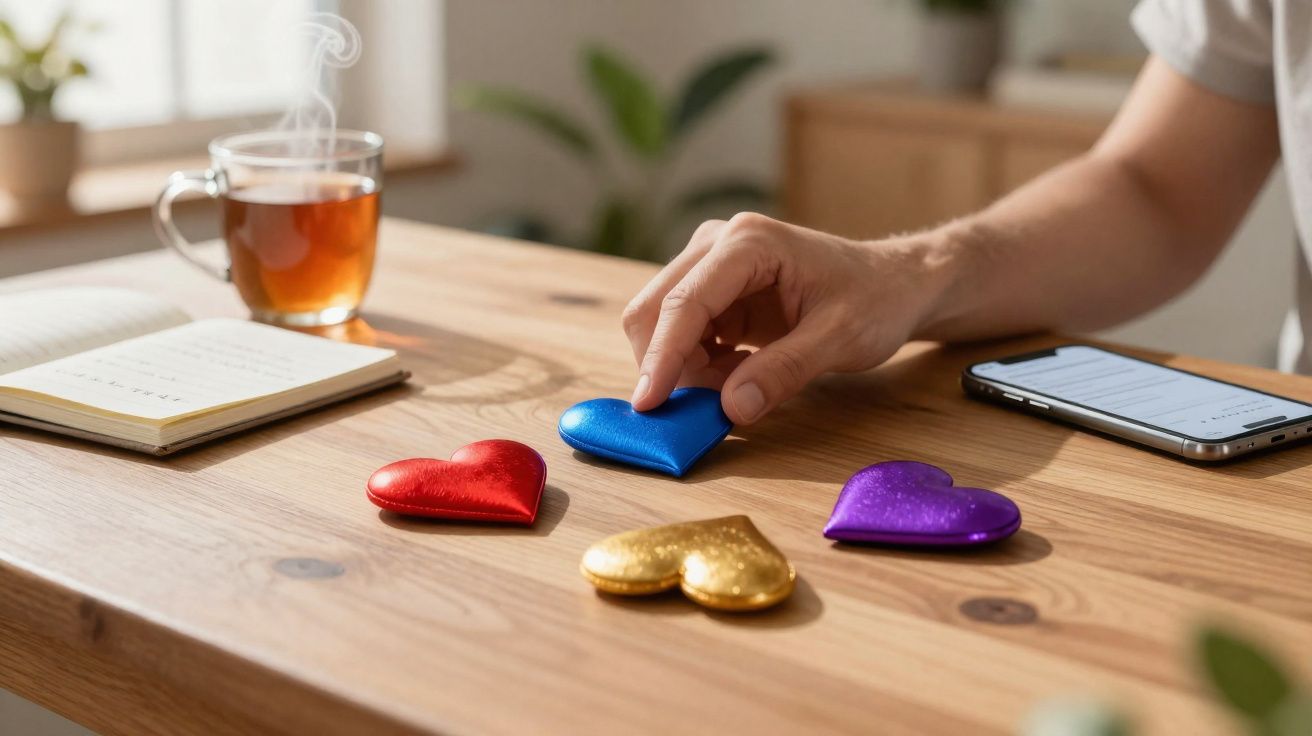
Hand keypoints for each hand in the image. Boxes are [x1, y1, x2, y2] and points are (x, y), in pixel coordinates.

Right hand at [622, 212, 946, 424]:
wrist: (894, 285)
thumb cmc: (875, 300)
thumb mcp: (840, 339)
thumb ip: (785, 371)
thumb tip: (731, 409)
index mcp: (748, 243)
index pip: (685, 302)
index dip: (662, 356)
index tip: (649, 405)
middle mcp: (718, 244)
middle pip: (655, 308)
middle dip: (666, 365)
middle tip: (700, 411)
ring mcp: (711, 265)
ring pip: (662, 325)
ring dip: (685, 370)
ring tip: (738, 388)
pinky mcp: (714, 291)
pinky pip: (683, 336)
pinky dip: (698, 367)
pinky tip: (739, 374)